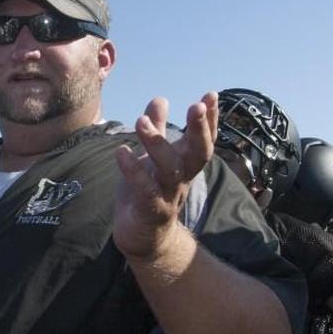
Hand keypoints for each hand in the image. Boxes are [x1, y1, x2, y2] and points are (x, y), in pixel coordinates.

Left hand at [113, 93, 216, 260]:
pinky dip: (133, 171)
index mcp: (184, 164)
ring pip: (170, 170)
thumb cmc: (149, 192)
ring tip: (140, 120)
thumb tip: (160, 99)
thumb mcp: (152, 157)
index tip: (211, 95)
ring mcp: (167, 195)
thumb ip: (157, 129)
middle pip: (198, 154)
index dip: (209, 119)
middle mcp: (181, 178)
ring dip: (157, 144)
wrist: (143, 238)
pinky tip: (121, 152)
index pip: (203, 140)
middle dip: (200, 130)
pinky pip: (144, 190)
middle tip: (196, 106)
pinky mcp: (150, 211)